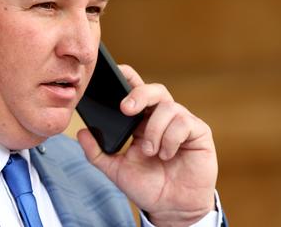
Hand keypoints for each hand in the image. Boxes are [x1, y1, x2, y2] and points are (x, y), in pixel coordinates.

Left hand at [77, 65, 216, 225]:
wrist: (171, 208)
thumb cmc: (146, 186)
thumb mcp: (115, 169)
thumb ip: (97, 152)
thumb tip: (81, 132)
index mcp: (141, 120)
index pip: (134, 89)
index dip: (127, 76)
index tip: (115, 72)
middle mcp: (161, 117)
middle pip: (154, 89)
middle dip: (139, 94)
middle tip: (126, 110)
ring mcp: (182, 122)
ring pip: (168, 107)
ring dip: (154, 130)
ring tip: (150, 152)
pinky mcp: (199, 132)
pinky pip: (184, 122)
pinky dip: (170, 139)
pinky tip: (167, 155)